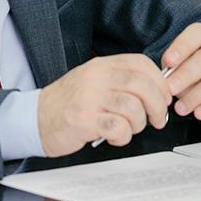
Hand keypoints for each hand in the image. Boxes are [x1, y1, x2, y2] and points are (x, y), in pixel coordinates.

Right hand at [37, 54, 171, 155]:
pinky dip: (123, 136)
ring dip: (139, 124)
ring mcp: (89, 98)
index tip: (164, 97)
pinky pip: (117, 127)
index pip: (142, 63)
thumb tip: (158, 89)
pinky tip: (116, 137)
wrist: (35, 118)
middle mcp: (96, 77)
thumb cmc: (69, 102)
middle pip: (142, 85)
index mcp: (102, 65)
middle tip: (157, 119)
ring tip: (130, 129)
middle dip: (158, 105)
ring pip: (133, 108)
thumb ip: (122, 80)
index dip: (160, 81)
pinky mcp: (83, 120)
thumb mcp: (95, 81)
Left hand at [162, 23, 200, 129]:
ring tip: (181, 108)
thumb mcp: (188, 71)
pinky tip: (200, 113)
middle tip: (171, 89)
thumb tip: (164, 80)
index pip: (200, 33)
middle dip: (188, 73)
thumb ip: (177, 71)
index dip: (183, 45)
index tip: (168, 62)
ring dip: (198, 94)